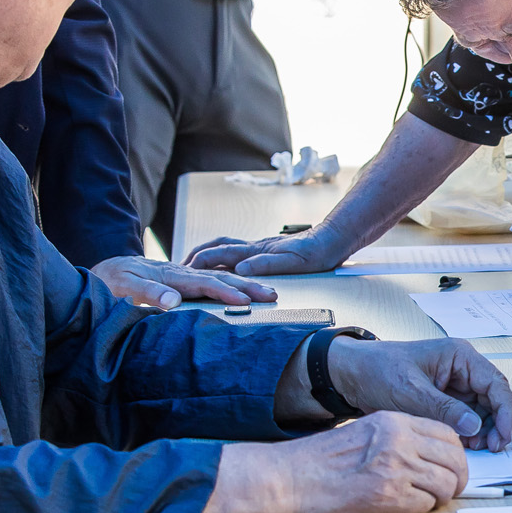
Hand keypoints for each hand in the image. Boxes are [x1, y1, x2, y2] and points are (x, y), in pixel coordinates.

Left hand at [92, 255, 277, 308]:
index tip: (245, 301)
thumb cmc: (110, 282)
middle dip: (247, 286)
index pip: (204, 284)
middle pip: (219, 277)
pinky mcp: (182, 280)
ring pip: (219, 277)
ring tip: (266, 293)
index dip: (225, 292)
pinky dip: (231, 284)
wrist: (103, 271)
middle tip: (272, 295)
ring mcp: (183, 275)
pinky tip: (243, 290)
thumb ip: (148, 294)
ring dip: (244, 285)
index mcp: (170, 275)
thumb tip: (175, 301)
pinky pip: (211, 281)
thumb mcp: (124, 287)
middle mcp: (181, 272)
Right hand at [185, 230, 345, 276]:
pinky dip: (221, 259)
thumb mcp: (293, 261)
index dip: (198, 264)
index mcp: (255, 251)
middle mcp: (252, 248)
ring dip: (206, 256)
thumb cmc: (316, 253)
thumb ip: (266, 264)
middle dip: (194, 258)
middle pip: (215, 248)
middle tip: (178, 270)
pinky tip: (223, 269)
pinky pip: (235, 254)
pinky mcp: (264, 253)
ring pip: (223, 248)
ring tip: (193, 267)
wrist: (333, 239)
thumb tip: (240, 269)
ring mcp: (257, 249)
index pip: (218, 254)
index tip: (182, 273)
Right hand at [200, 412, 469, 512]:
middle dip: (458, 477)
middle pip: (454, 458)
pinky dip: (423, 508)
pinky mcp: (388, 496)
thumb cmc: (321, 459)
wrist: (291, 478)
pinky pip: (427, 504)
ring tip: (427, 499)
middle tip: (451, 488)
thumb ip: (400, 437)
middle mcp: (399, 441)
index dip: (456, 453)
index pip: (447, 433)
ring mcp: (395, 468)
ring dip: (442, 495)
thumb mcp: (366, 432)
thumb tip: (433, 455)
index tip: (452, 466)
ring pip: (446, 483)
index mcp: (394, 421)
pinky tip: (407, 506)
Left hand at [328, 337, 511, 450]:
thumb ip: (444, 409)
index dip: (506, 411)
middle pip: (495, 398)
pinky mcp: (446, 399)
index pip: (496, 383)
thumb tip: (475, 427)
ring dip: (484, 430)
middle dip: (497, 424)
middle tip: (492, 447)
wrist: (352, 375)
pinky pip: (467, 417)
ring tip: (476, 447)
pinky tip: (465, 444)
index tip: (504, 436)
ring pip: (484, 410)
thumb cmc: (377, 370)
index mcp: (459, 356)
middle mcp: (462, 369)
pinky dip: (470, 432)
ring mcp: (455, 385)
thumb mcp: (410, 391)